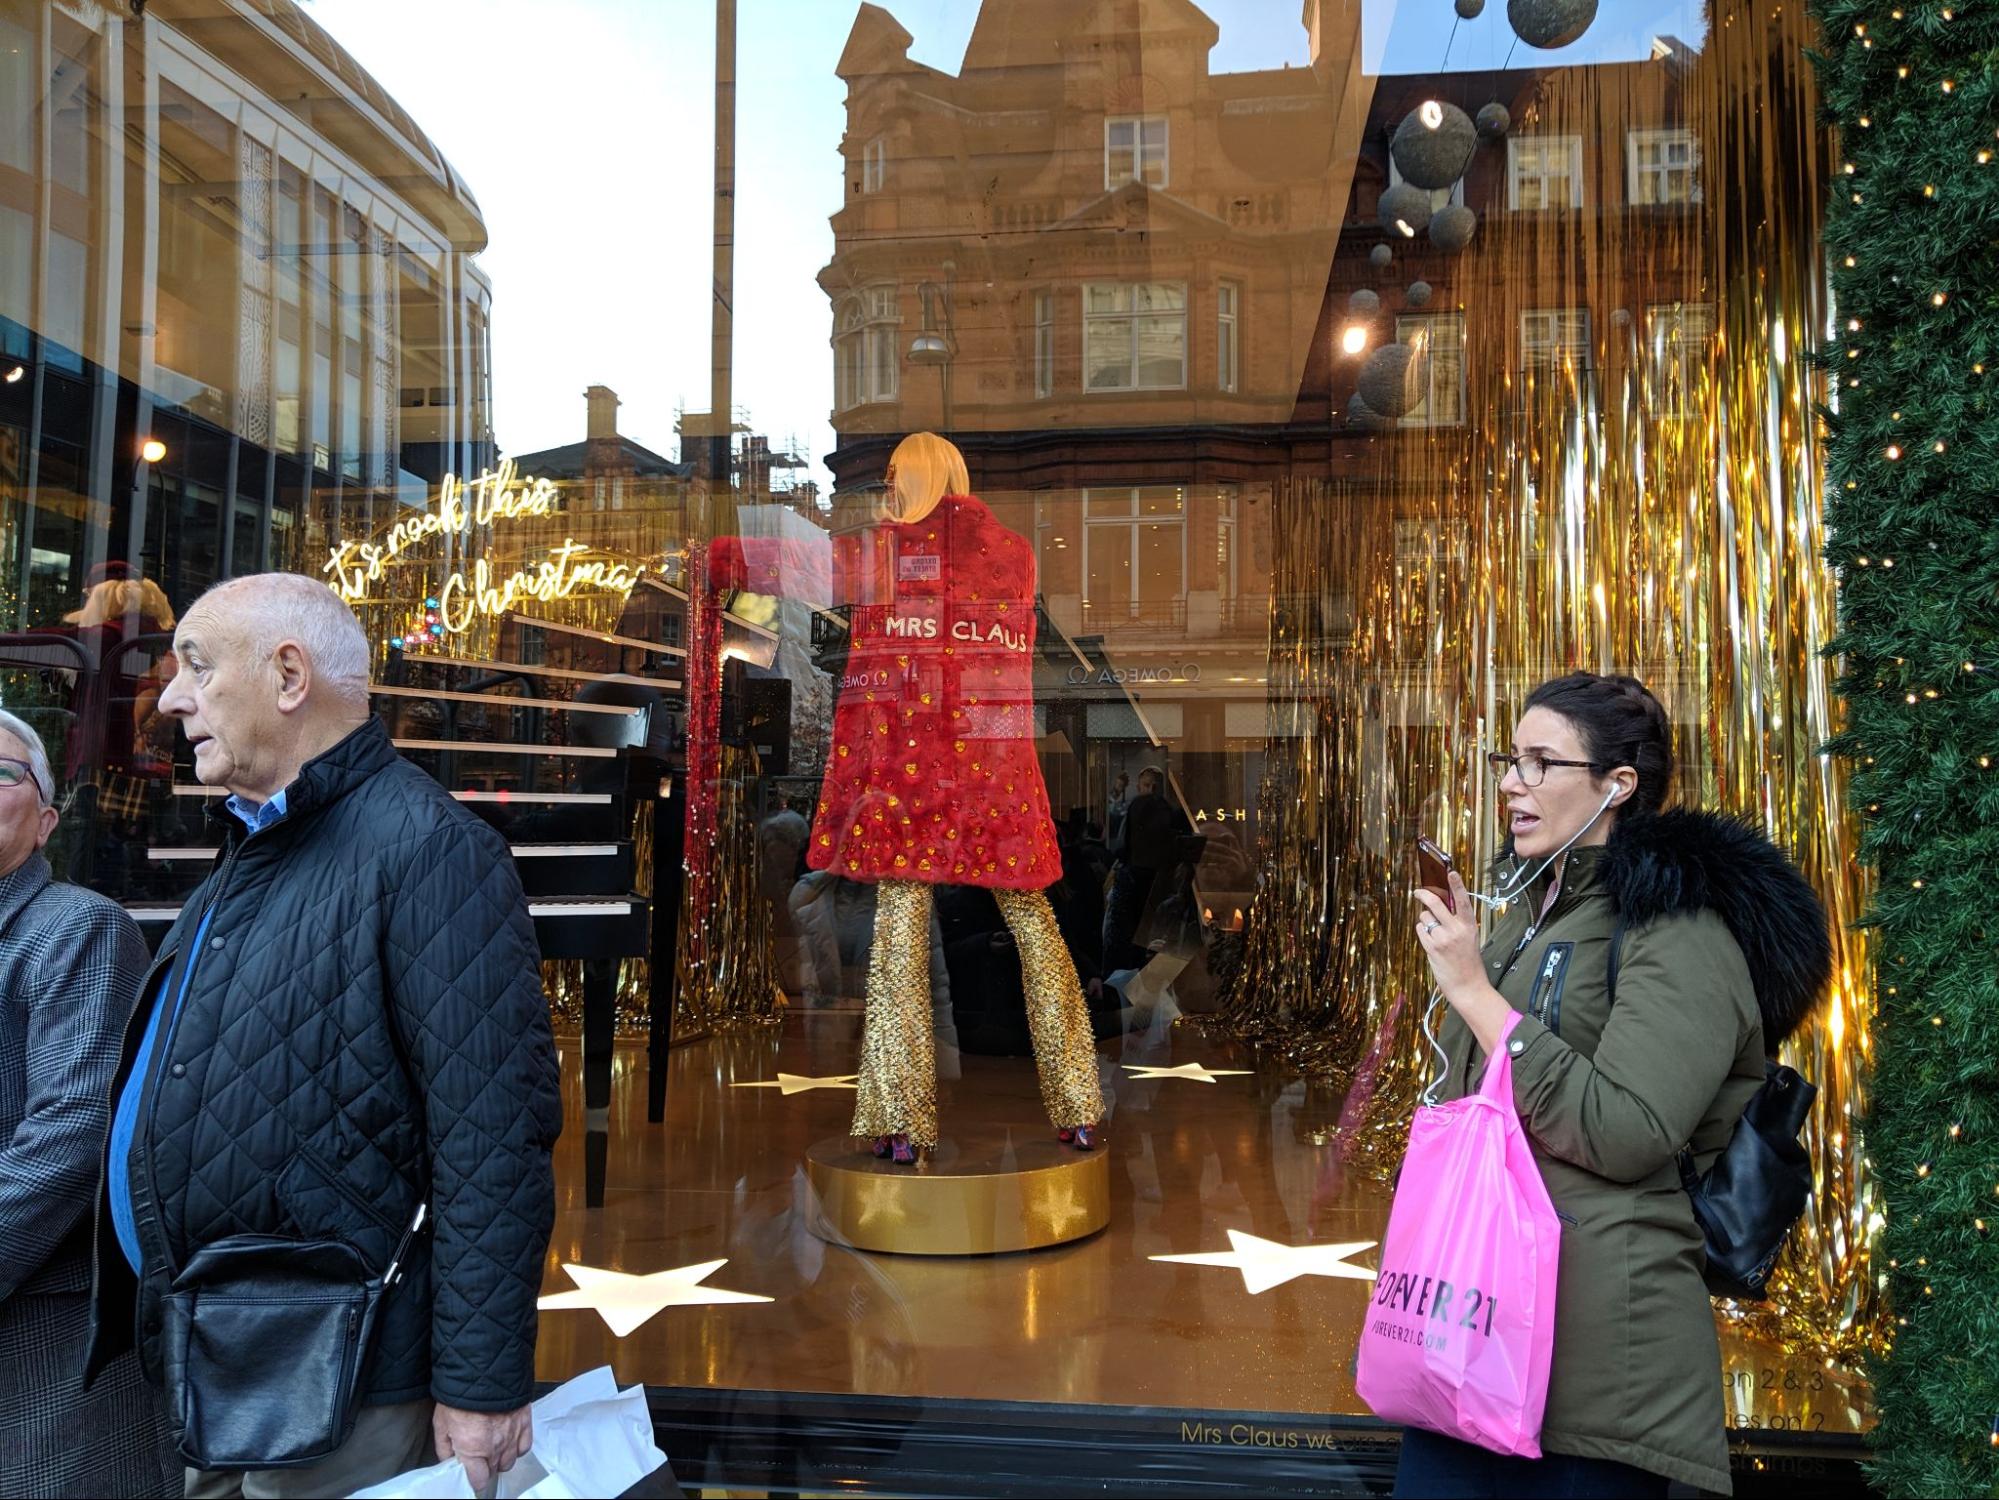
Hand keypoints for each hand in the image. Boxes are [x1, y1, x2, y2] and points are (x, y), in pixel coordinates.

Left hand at [433, 1403, 531, 1491]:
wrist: (483, 1369)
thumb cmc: (461, 1394)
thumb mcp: (441, 1423)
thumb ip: (445, 1448)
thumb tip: (449, 1461)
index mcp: (473, 1450)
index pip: (478, 1481)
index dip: (473, 1480)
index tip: (470, 1473)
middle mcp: (494, 1447)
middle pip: (493, 1471)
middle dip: (484, 1467)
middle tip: (476, 1454)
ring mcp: (512, 1436)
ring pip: (509, 1462)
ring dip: (500, 1458)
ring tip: (492, 1447)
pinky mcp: (524, 1423)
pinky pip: (524, 1447)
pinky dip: (517, 1447)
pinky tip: (508, 1441)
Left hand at [1413, 870, 1484, 1003]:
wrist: (1468, 986)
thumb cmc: (1469, 962)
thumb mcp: (1470, 938)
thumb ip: (1458, 922)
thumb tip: (1441, 906)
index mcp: (1469, 925)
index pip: (1462, 900)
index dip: (1456, 885)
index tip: (1451, 872)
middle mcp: (1456, 929)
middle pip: (1435, 903)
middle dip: (1423, 895)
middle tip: (1418, 892)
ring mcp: (1443, 938)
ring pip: (1425, 917)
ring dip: (1425, 920)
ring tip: (1435, 933)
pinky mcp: (1432, 948)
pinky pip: (1420, 930)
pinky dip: (1422, 932)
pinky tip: (1431, 941)